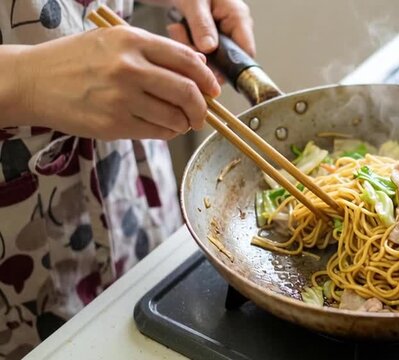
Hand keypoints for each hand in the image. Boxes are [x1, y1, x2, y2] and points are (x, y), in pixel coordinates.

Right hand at [15, 26, 219, 140]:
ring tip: (180, 122)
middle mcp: (128, 68)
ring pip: (174, 117)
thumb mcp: (114, 41)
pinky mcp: (113, 124)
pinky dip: (167, 132)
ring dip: (184, 123)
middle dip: (202, 107)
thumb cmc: (76, 60)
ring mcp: (120, 98)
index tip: (213, 90)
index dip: (207, 79)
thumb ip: (155, 51)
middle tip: (202, 114)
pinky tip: (162, 127)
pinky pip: (156, 132)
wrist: (32, 81)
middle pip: (187, 92)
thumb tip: (198, 66)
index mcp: (132, 42)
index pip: (187, 60)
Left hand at [168, 0, 254, 80]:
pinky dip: (187, 45)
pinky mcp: (209, 37)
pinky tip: (178, 30)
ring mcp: (222, 34)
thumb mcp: (194, 2)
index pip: (245, 53)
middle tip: (182, 38)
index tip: (207, 71)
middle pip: (225, 59)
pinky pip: (201, 52)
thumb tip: (210, 49)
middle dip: (202, 55)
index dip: (230, 67)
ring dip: (191, 48)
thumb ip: (202, 25)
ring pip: (210, 57)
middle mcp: (234, 28)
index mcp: (239, 18)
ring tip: (177, 29)